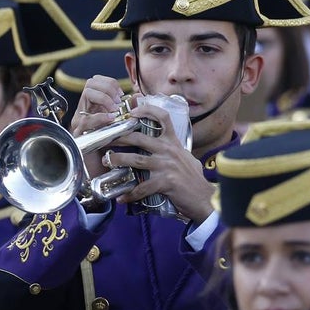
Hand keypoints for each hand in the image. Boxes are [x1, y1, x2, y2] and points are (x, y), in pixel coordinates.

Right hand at [71, 76, 129, 179]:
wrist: (101, 175)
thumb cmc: (113, 151)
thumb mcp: (123, 128)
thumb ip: (129, 112)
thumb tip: (138, 95)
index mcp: (96, 108)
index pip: (97, 81)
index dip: (110, 83)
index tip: (122, 95)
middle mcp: (86, 112)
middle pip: (90, 84)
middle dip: (107, 88)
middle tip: (118, 101)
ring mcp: (81, 123)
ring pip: (86, 96)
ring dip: (104, 98)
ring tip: (115, 109)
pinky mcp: (80, 135)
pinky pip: (86, 121)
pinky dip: (100, 117)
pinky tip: (110, 119)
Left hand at [105, 103, 214, 223]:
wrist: (204, 198)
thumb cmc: (194, 179)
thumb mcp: (186, 158)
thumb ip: (173, 150)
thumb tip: (162, 146)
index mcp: (174, 143)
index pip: (163, 118)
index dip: (147, 111)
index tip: (132, 113)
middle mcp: (169, 151)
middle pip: (138, 138)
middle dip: (119, 138)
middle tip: (106, 141)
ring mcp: (166, 166)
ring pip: (135, 160)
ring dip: (117, 160)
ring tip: (107, 162)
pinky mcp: (165, 182)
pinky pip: (141, 188)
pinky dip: (130, 194)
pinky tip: (122, 198)